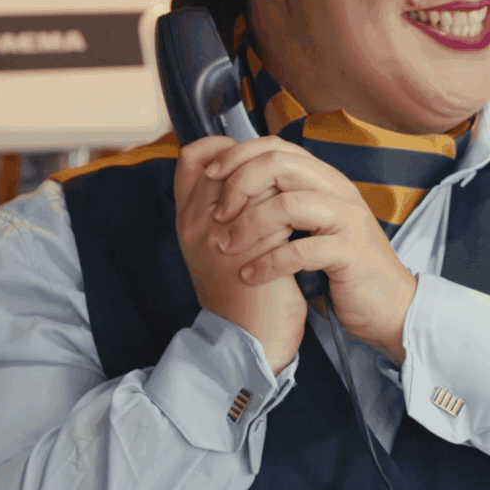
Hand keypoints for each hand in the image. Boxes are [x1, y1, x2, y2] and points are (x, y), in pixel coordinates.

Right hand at [176, 136, 305, 373]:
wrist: (253, 340)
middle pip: (229, 166)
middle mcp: (195, 226)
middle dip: (263, 170)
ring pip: (255, 186)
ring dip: (283, 192)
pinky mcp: (247, 256)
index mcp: (187, 219)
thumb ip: (226, 207)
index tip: (251, 161)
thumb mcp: (222, 244)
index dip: (224, 149)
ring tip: (295, 212)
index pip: (192, 157)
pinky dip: (295, 217)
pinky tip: (303, 232)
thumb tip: (250, 167)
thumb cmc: (246, 290)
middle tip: (285, 188)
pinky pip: (276, 214)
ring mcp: (218, 240)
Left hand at [203, 136, 419, 360]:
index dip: (239, 155)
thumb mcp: (310, 227)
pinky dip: (268, 263)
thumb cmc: (342, 268)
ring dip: (248, 225)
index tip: (211, 176)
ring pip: (288, 203)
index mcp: (325, 181)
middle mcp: (338, 191)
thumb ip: (283, 204)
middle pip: (280, 163)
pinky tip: (251, 275)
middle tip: (217, 214)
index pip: (277, 147)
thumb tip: (233, 189)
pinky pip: (300, 250)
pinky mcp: (350, 252)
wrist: (387, 306)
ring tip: (227, 246)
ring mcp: (347, 220)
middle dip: (239, 184)